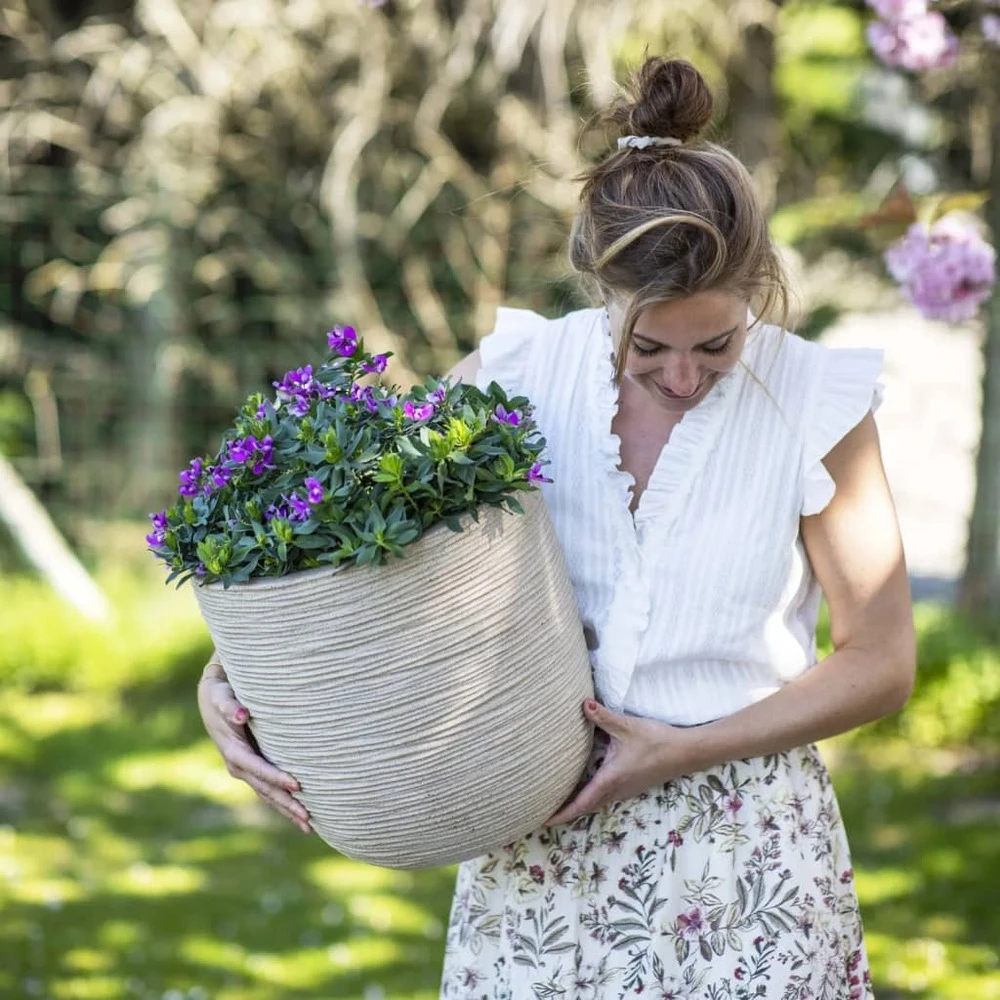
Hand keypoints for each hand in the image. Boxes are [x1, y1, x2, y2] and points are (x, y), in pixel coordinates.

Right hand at [197, 654, 312, 833]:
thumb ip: (231, 707)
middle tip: (308, 818)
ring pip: (267, 795)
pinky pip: (268, 789)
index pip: (259, 768)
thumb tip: (242, 714)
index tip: (297, 785)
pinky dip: (282, 801)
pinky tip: (297, 813)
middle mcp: (238, 766)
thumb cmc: (221, 695)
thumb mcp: (222, 697)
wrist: (211, 699)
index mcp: (234, 752)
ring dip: (286, 810)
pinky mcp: (251, 769)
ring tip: (308, 826)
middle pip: (265, 789)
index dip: (277, 777)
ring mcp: (244, 771)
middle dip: (286, 804)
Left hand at [546, 699, 693, 825]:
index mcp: (610, 779)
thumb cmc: (656, 741)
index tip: (542, 820)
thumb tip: (583, 704)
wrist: (685, 753)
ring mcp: (625, 790)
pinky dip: (590, 798)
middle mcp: (616, 790)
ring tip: (558, 803)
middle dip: (564, 812)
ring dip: (578, 805)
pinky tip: (584, 788)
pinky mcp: (631, 785)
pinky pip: (604, 797)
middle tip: (542, 812)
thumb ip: (604, 717)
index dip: (561, 813)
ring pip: (596, 802)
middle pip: (585, 807)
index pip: (580, 802)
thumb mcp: (627, 727)